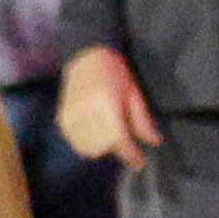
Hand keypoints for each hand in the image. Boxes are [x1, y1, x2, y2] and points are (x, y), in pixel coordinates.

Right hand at [56, 46, 162, 169]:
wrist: (86, 55)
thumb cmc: (114, 73)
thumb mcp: (134, 95)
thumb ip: (143, 121)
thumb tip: (155, 142)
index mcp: (108, 106)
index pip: (120, 140)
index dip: (132, 155)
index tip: (141, 162)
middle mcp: (88, 112)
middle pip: (105, 146)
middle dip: (120, 152)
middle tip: (130, 151)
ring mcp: (73, 114)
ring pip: (89, 146)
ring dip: (103, 149)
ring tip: (114, 142)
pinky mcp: (63, 116)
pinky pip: (74, 139)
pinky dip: (86, 143)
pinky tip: (96, 138)